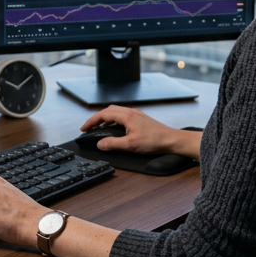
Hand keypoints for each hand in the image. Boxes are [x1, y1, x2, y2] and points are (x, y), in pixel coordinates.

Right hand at [80, 105, 195, 156]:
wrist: (172, 140)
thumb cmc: (154, 141)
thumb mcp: (130, 145)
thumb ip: (112, 144)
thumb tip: (99, 143)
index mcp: (126, 116)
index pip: (103, 114)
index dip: (91, 121)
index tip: (84, 128)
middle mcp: (130, 112)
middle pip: (108, 111)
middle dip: (97, 118)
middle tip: (89, 127)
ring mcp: (136, 115)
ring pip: (116, 112)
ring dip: (105, 119)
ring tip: (99, 128)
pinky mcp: (140, 119)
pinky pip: (122, 116)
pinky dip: (114, 121)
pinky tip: (115, 129)